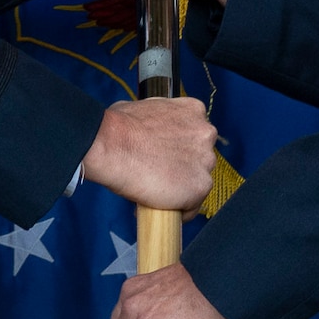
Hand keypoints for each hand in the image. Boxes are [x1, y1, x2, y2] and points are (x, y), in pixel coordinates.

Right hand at [81, 98, 216, 211]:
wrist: (112, 144)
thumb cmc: (119, 126)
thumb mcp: (144, 108)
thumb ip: (159, 120)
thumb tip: (149, 131)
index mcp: (193, 111)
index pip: (195, 134)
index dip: (180, 147)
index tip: (167, 156)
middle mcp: (206, 134)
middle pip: (200, 157)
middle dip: (183, 166)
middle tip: (160, 174)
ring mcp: (205, 162)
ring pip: (197, 182)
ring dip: (181, 188)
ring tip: (157, 192)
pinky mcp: (200, 187)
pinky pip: (192, 205)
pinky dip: (178, 209)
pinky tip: (160, 208)